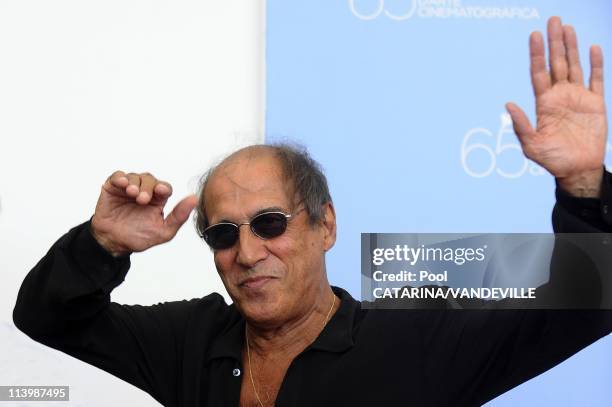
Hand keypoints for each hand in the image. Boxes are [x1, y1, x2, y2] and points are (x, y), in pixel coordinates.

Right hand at [91, 171, 197, 256]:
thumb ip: (179, 216)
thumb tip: (194, 199)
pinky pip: (117, 176)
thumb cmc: (139, 238)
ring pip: (135, 176)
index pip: (164, 187)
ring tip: (132, 193)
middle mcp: (145, 191)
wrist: (114, 243)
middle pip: (150, 180)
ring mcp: (128, 189)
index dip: (163, 187)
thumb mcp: (163, 231)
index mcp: (158, 200)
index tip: (161, 191)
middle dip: (147, 187)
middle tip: (142, 200)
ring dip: (135, 183)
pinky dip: (120, 178)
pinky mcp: (113, 188)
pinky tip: (123, 184)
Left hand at [506, 16, 607, 196]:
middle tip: (552, 20)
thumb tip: (508, 104)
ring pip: (574, 66)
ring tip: (567, 28)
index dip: (537, 54)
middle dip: (554, 42)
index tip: (534, 35)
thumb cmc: (552, 160)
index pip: (539, 72)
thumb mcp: (531, 145)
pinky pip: (596, 79)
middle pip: (556, 63)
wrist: (578, 170)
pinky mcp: (596, 103)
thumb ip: (520, 125)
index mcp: (544, 104)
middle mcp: (560, 96)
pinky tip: (592, 48)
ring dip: (571, 47)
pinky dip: (595, 64)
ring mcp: (578, 98)